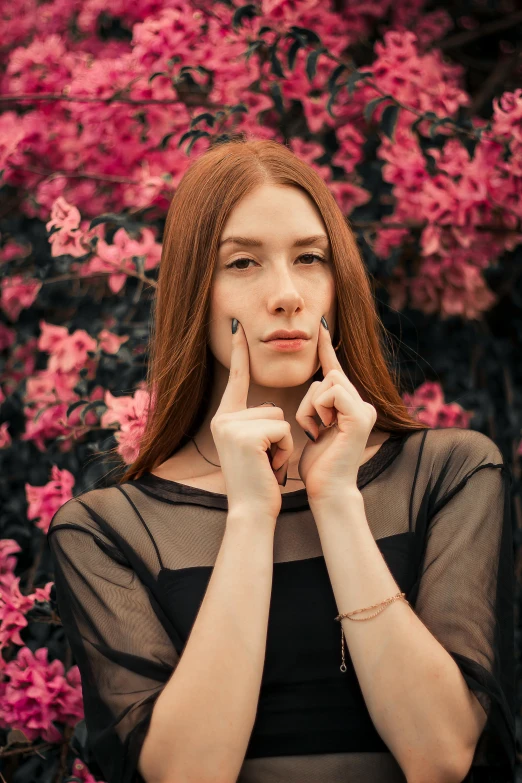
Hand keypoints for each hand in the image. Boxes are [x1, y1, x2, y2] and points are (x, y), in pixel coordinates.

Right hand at [210, 318, 293, 523]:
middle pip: (271, 406)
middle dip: (279, 435)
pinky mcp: (246, 435)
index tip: (237, 326)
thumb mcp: (255, 447)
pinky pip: (283, 429)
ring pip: (279, 417)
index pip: (237, 380)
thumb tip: (273, 410)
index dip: (239, 353)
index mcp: (224, 419)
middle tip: (265, 461)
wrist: (251, 510)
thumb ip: (257, 424)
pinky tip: (271, 466)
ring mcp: (231, 426)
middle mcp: (223, 419)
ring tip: (267, 463)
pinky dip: (285, 450)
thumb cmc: (259, 481)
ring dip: (283, 443)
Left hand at [295, 317, 376, 502]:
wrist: (327, 490)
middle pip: (328, 376)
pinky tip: (320, 431)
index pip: (335, 371)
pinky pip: (330, 392)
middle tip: (312, 428)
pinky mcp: (360, 416)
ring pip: (328, 382)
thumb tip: (314, 387)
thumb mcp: (314, 428)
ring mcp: (365, 409)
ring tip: (316, 432)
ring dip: (310, 407)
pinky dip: (317, 410)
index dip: (327, 349)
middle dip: (310, 400)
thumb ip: (318, 407)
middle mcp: (363, 405)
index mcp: (352, 406)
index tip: (321, 325)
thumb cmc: (317, 466)